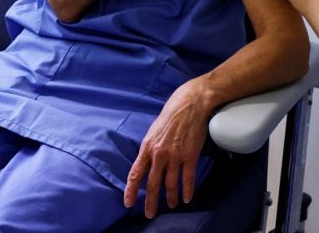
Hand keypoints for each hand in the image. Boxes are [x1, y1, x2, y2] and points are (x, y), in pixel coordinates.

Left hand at [123, 80, 210, 217]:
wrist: (189, 105)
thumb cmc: (169, 116)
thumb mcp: (152, 132)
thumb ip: (149, 149)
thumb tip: (146, 164)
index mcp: (147, 147)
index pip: (136, 173)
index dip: (131, 190)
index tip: (128, 203)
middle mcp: (159, 154)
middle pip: (153, 184)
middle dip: (150, 201)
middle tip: (149, 214)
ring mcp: (175, 156)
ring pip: (171, 184)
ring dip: (171, 198)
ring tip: (171, 205)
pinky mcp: (190, 156)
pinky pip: (188, 179)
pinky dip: (187, 191)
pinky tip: (186, 198)